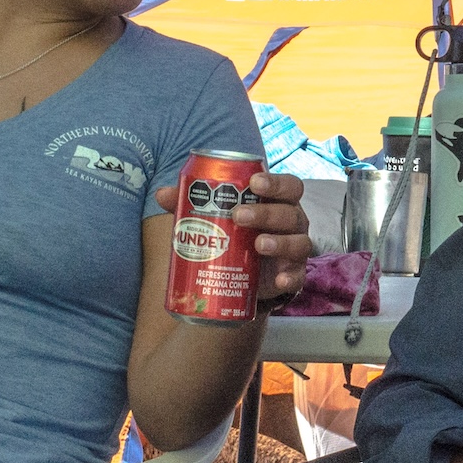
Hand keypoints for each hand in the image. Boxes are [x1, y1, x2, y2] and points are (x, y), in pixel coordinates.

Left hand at [154, 171, 312, 299]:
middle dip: (266, 212)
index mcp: (278, 202)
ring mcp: (295, 250)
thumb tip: (163, 194)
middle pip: (289, 212)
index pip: (288, 186)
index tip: (254, 182)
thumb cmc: (236, 235)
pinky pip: (299, 276)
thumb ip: (193, 204)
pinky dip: (290, 278)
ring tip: (258, 245)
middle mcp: (292, 223)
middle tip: (238, 216)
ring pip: (299, 242)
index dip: (275, 183)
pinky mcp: (293, 275)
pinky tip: (278, 280)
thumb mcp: (217, 217)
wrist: (246, 277)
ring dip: (280, 242)